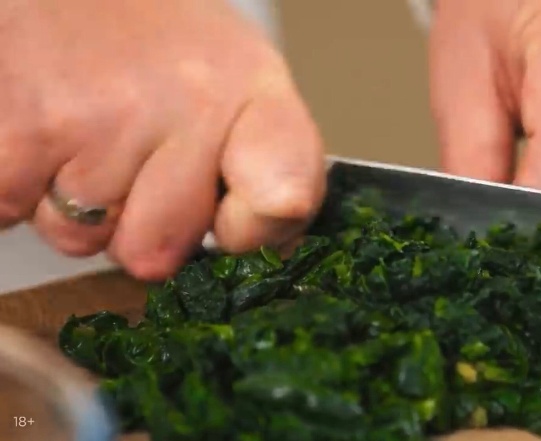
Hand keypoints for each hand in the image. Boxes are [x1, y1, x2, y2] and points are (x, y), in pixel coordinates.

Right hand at [0, 0, 324, 279]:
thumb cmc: (151, 38)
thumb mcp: (234, 76)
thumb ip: (261, 161)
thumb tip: (271, 234)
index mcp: (253, 90)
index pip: (286, 200)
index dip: (251, 232)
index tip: (231, 216)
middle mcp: (189, 103)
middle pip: (159, 252)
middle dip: (132, 223)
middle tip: (125, 147)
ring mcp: (104, 120)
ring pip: (83, 240)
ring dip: (72, 203)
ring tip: (80, 126)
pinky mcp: (23, 131)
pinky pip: (15, 214)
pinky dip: (17, 188)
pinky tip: (40, 130)